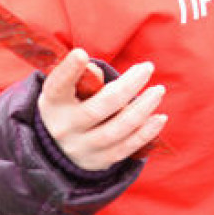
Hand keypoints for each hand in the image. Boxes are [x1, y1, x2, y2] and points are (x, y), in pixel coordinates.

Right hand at [37, 49, 167, 170]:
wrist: (59, 146)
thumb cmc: (69, 103)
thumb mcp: (65, 89)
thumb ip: (80, 77)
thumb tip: (94, 72)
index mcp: (53, 103)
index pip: (57, 86)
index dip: (69, 71)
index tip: (81, 53)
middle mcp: (64, 128)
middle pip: (97, 109)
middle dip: (127, 87)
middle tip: (148, 68)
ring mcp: (81, 148)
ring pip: (115, 131)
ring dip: (141, 109)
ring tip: (158, 91)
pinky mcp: (99, 161)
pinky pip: (126, 149)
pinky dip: (145, 134)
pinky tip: (160, 117)